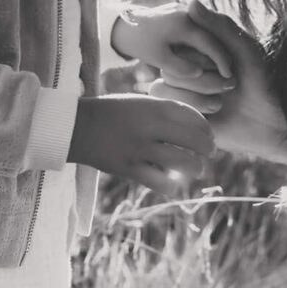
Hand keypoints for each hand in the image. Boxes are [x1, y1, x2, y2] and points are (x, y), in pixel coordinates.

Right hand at [67, 94, 213, 196]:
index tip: (208, 135)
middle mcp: (149, 126)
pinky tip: (171, 181)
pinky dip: (170, 184)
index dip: (206, 128)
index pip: (193, 116)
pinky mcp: (129, 168)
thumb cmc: (112, 113)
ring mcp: (139, 148)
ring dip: (195, 168)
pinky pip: (160, 182)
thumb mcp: (139, 103)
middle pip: (194, 140)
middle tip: (209, 153)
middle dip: (207, 148)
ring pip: (182, 162)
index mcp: (153, 106)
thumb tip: (195, 129)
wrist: (77, 127)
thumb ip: (165, 112)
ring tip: (195, 169)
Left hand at [112, 3, 237, 92]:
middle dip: (224, 55)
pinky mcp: (184, 11)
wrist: (123, 23)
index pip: (211, 44)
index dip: (222, 62)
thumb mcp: (158, 58)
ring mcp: (187, 9)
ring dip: (217, 47)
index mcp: (184, 23)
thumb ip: (178, 67)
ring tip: (223, 67)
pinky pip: (201, 27)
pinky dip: (207, 41)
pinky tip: (210, 57)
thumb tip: (198, 74)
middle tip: (232, 74)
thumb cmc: (140, 43)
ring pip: (209, 31)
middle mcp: (189, 12)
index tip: (230, 77)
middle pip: (215, 36)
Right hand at [149, 2, 286, 169]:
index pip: (179, 40)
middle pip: (170, 63)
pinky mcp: (178, 113)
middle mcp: (185, 65)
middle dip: (204, 77)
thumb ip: (219, 26)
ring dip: (199, 93)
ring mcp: (179, 90)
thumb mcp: (244, 49)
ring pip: (165, 84)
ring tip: (222, 101)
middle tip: (232, 85)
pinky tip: (214, 114)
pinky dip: (194, 108)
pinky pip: (167, 105)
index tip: (231, 66)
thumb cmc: (262, 81)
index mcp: (199, 47)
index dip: (203, 55)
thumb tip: (192, 2)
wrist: (268, 122)